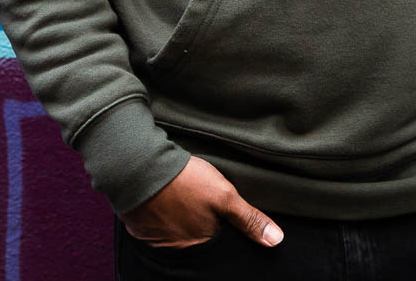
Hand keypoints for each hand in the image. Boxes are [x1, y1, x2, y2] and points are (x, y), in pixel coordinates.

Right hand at [121, 155, 283, 248]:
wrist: (139, 167)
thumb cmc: (185, 180)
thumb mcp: (224, 195)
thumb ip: (248, 219)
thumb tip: (276, 241)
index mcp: (200, 243)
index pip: (216, 243)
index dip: (220, 229)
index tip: (218, 214)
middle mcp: (178, 248)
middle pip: (195, 240)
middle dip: (198, 225)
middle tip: (197, 203)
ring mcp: (156, 239)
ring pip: (174, 233)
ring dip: (179, 221)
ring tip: (182, 200)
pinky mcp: (140, 227)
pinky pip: (154, 228)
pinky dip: (160, 217)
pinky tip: (164, 201)